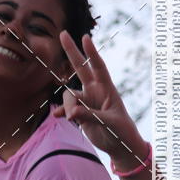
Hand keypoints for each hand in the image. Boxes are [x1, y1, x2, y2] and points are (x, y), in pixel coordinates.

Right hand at [54, 30, 147, 166]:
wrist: (121, 147)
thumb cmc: (122, 132)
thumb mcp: (108, 123)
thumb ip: (90, 116)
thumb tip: (70, 112)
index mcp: (107, 89)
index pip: (98, 66)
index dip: (92, 52)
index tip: (85, 37)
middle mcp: (95, 91)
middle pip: (81, 67)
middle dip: (72, 51)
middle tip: (63, 33)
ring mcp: (87, 101)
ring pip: (70, 95)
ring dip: (68, 106)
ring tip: (73, 119)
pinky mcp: (81, 112)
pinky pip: (67, 108)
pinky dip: (62, 112)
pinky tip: (57, 116)